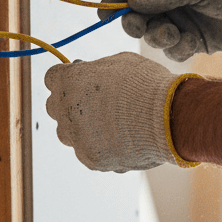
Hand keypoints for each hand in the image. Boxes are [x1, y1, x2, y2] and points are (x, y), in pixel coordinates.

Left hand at [44, 52, 197, 171]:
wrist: (169, 118)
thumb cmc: (147, 84)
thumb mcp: (120, 62)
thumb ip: (96, 69)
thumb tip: (88, 72)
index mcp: (68, 80)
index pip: (52, 78)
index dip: (67, 78)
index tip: (79, 80)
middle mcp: (65, 110)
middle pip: (54, 107)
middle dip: (69, 104)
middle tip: (95, 102)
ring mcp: (77, 138)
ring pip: (68, 134)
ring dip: (82, 128)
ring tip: (111, 123)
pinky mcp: (91, 159)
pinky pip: (89, 152)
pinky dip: (101, 147)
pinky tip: (123, 138)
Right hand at [100, 0, 221, 61]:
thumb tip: (130, 1)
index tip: (102, 13)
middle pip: (137, 14)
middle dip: (134, 22)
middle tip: (138, 27)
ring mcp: (181, 20)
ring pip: (153, 35)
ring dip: (159, 37)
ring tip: (174, 34)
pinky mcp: (193, 40)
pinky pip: (173, 50)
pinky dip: (178, 49)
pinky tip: (193, 42)